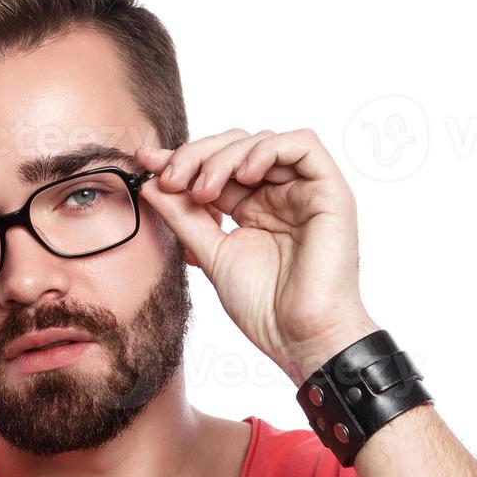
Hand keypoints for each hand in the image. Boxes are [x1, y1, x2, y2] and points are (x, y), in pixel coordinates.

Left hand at [135, 128, 380, 383]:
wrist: (299, 336)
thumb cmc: (263, 306)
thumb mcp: (210, 252)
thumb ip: (183, 217)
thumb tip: (149, 182)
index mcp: (252, 208)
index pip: (215, 166)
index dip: (181, 159)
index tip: (146, 164)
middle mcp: (279, 193)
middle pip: (236, 145)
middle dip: (198, 155)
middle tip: (172, 179)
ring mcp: (305, 190)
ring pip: (263, 140)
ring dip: (225, 156)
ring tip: (204, 190)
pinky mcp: (330, 190)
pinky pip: (303, 144)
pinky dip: (267, 151)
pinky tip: (244, 177)